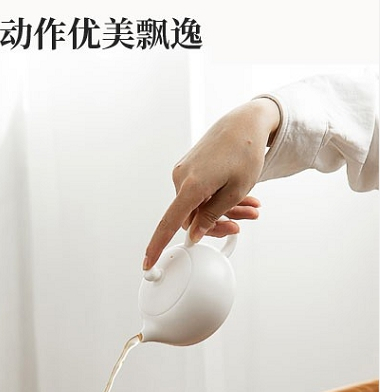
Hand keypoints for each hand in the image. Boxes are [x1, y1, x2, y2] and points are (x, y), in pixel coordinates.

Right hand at [143, 97, 280, 269]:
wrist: (245, 123)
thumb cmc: (245, 151)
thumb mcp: (236, 190)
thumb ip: (212, 215)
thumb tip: (194, 233)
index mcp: (191, 185)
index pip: (168, 223)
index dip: (157, 246)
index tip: (147, 263)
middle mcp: (181, 178)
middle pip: (190, 217)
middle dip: (216, 223)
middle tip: (239, 225)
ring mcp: (183, 172)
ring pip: (197, 205)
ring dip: (222, 210)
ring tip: (250, 208)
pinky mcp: (188, 169)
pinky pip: (199, 192)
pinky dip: (217, 197)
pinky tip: (239, 197)